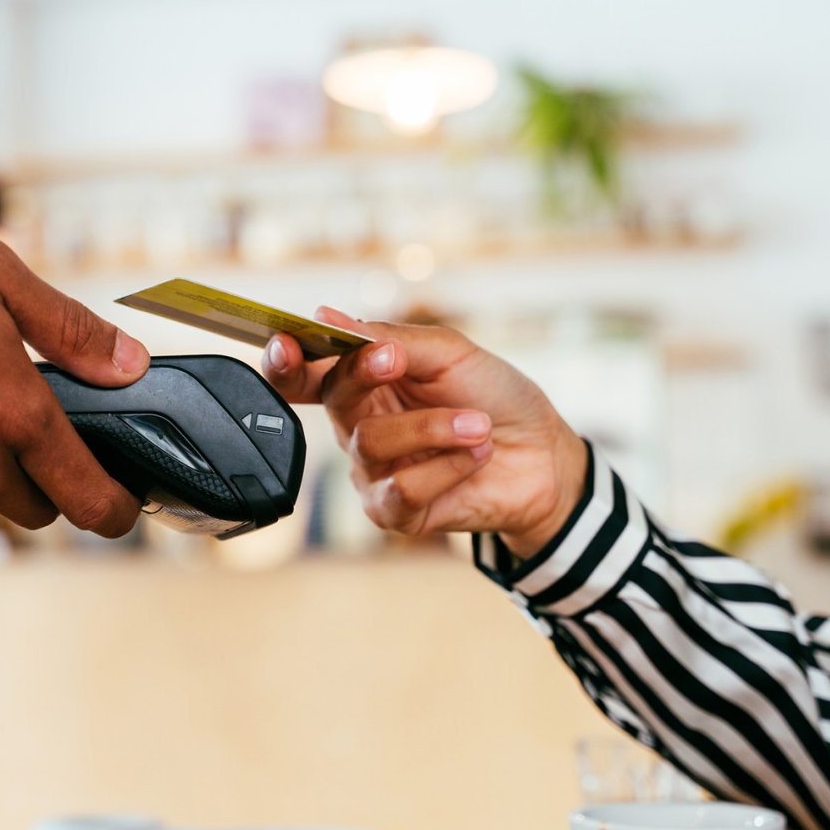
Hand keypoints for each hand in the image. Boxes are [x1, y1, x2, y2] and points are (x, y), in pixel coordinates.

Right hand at [262, 308, 585, 555]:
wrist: (544, 455)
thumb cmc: (496, 397)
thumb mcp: (450, 353)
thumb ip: (391, 338)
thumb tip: (326, 317)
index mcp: (364, 382)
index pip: (306, 373)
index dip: (285, 360)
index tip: (287, 343)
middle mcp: (359, 426)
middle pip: (333, 398)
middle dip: (363, 375)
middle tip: (396, 360)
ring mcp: (373, 472)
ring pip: (371, 442)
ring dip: (433, 427)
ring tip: (479, 423)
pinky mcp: (395, 512)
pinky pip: (402, 489)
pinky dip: (447, 466)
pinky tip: (478, 455)